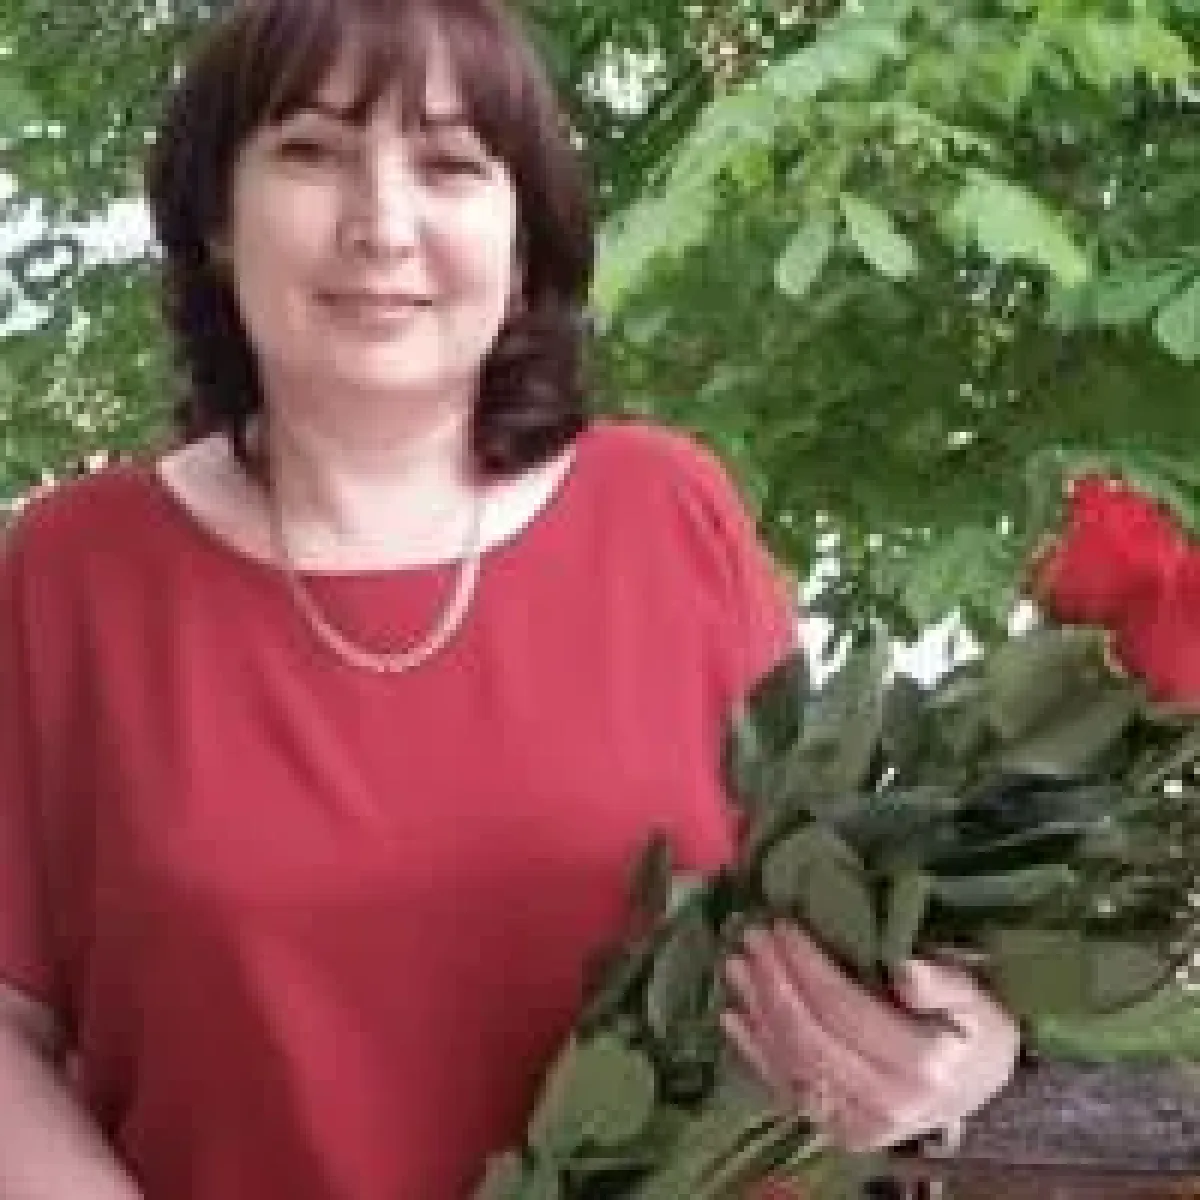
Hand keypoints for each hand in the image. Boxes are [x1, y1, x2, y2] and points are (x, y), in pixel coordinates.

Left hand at [720, 921, 1018, 1152]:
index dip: (806, 966)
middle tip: (751, 936)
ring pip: (791, 1064)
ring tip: (736, 965)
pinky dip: (753, 1053)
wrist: (979, 1091)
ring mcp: (858, 1124)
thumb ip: (945, 983)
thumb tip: (906, 969)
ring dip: (756, 1012)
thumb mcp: (977, 999)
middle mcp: (885, 1103)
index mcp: (920, 1064)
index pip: (844, 1009)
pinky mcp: (838, 1132)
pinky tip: (733, 1017)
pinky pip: (785, 1090)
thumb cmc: (976, 1032)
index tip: (782, 926)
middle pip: (809, 1038)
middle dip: (773, 983)